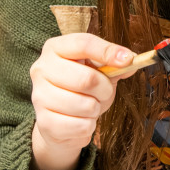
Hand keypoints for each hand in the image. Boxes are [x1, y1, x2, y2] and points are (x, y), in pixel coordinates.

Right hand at [29, 33, 134, 169]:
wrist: (59, 121)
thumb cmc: (80, 90)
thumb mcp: (98, 71)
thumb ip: (115, 63)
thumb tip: (131, 61)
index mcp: (54, 48)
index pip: (83, 43)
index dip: (108, 51)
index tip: (128, 60)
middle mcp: (41, 69)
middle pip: (87, 78)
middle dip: (105, 89)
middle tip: (104, 93)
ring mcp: (39, 96)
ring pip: (86, 105)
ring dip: (96, 109)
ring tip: (88, 107)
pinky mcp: (44, 122)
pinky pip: (81, 126)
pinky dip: (88, 126)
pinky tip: (80, 120)